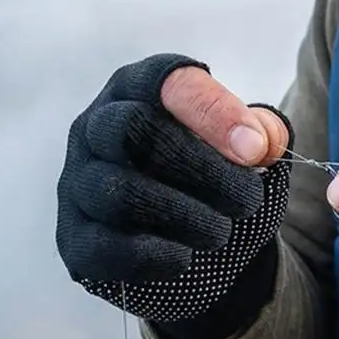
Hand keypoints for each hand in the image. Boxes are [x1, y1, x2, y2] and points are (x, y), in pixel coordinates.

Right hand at [55, 54, 290, 338]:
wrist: (199, 251)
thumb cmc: (220, 182)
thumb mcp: (251, 152)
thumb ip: (264, 134)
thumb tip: (260, 143)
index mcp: (142, 89)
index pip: (169, 82)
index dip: (215, 113)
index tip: (257, 152)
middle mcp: (98, 126)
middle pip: (131, 129)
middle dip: (199, 167)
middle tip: (247, 199)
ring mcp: (77, 181)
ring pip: (118, 191)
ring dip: (184, 216)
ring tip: (220, 232)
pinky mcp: (73, 237)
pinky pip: (106, 246)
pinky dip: (156, 255)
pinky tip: (186, 257)